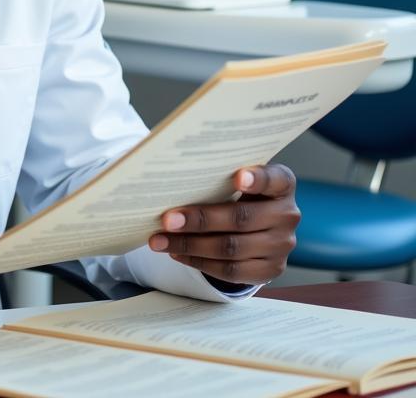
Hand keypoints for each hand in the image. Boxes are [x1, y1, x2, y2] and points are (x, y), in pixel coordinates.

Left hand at [148, 164, 299, 285]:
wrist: (262, 226)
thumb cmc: (241, 193)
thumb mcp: (238, 179)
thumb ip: (219, 177)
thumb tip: (172, 184)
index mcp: (282, 184)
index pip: (273, 179)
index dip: (256, 179)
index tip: (237, 177)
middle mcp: (287, 215)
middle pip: (241, 219)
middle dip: (200, 220)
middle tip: (167, 220)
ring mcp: (282, 246)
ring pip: (231, 249)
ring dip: (190, 245)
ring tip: (161, 240)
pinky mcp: (270, 269)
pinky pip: (231, 271)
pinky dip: (199, 262)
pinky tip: (177, 254)